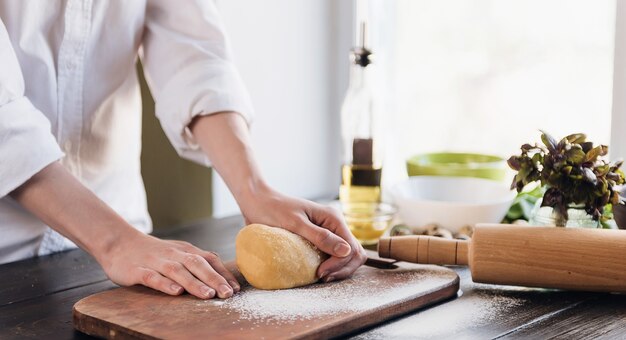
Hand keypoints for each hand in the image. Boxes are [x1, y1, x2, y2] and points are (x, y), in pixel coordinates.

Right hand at [98, 231, 239, 298]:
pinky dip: (165, 284)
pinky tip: (175, 292)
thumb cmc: (154, 253)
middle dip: (214, 279)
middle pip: (197, 265)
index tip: (236, 288)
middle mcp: (174, 254)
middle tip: (228, 294)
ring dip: (194, 283)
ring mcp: (156, 261)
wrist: (119, 243)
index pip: (209, 260)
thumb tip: (223, 277)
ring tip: (208, 294)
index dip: (223, 274)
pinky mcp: (138, 270)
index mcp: (186, 251)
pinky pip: (152, 277)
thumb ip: (198, 262)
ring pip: (178, 271)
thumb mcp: (178, 253)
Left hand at [239, 187, 366, 281]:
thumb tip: (346, 251)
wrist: (257, 202)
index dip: (339, 264)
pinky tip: (317, 271)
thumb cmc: (273, 209)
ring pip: (346, 257)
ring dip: (338, 269)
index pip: (351, 248)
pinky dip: (330, 266)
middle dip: (343, 269)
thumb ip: (320, 237)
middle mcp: (334, 225)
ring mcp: (328, 233)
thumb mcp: (296, 224)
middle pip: (353, 254)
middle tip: (322, 277)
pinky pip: (332, 256)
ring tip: (320, 277)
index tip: (320, 272)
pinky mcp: (318, 240)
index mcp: (333, 218)